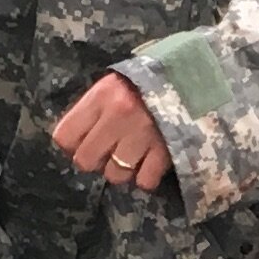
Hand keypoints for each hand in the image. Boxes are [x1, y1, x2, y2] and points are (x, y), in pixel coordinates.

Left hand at [53, 72, 172, 196]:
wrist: (193, 77)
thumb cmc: (146, 83)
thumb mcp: (114, 84)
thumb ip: (93, 109)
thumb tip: (75, 141)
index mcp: (101, 96)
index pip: (64, 136)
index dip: (71, 145)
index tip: (82, 142)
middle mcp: (118, 116)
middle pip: (85, 161)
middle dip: (95, 160)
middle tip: (108, 152)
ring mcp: (142, 135)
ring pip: (114, 175)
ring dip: (122, 170)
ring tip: (133, 155)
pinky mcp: (166, 151)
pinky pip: (144, 180)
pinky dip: (147, 176)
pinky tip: (151, 161)